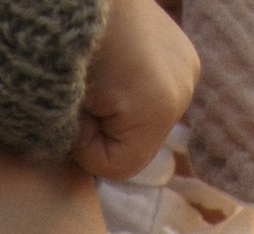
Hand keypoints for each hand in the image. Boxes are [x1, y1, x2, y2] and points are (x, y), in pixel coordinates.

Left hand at [79, 0, 198, 183]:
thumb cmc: (65, 47)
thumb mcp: (65, 109)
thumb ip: (84, 145)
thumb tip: (95, 154)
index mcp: (159, 105)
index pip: (120, 166)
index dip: (87, 148)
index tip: (75, 114)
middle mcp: (183, 87)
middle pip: (139, 145)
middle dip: (109, 130)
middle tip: (87, 95)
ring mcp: (188, 66)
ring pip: (148, 122)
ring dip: (122, 112)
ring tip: (102, 78)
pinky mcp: (185, 52)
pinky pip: (155, 94)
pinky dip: (134, 90)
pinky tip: (119, 66)